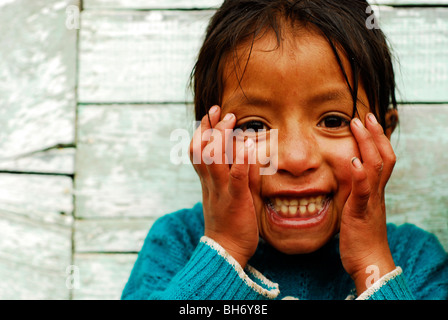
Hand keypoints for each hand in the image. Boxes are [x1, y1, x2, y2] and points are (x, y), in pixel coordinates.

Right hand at [189, 106, 258, 267]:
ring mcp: (222, 191)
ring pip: (213, 160)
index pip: (198, 152)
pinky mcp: (235, 200)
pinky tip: (247, 145)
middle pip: (202, 150)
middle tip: (218, 110)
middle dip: (209, 128)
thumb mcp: (236, 194)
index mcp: (208, 182)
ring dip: (221, 138)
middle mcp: (211, 183)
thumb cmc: (232, 223)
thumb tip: (250, 151)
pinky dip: (241, 160)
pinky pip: (236, 177)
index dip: (201, 132)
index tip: (209, 115)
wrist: (225, 252)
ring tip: (231, 120)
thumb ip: (244, 173)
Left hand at [339, 113, 396, 294]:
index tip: (367, 122)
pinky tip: (353, 162)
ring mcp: (370, 202)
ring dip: (367, 144)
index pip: (382, 160)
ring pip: (375, 168)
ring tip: (357, 126)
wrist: (369, 262)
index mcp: (375, 192)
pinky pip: (363, 192)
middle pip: (383, 157)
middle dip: (375, 134)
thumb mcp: (358, 209)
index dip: (377, 139)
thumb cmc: (361, 238)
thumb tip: (348, 178)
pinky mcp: (360, 213)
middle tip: (364, 115)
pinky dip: (360, 176)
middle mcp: (376, 193)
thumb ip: (356, 193)